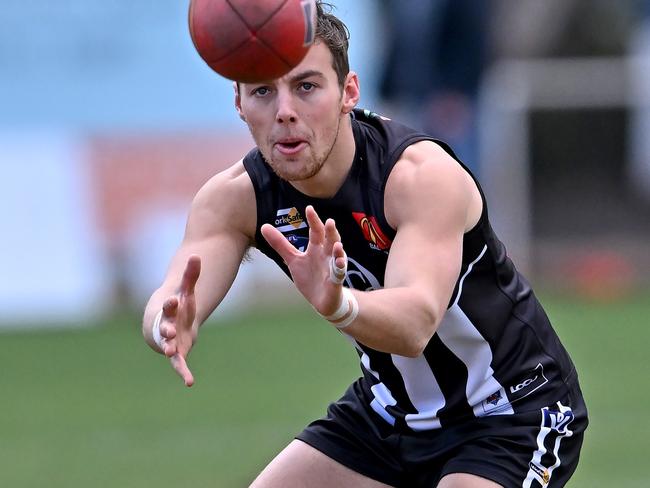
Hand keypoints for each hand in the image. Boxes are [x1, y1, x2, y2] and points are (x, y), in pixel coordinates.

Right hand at [157, 255, 200, 386]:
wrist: (170, 322)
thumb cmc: (180, 305)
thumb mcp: (187, 290)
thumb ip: (191, 275)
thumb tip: (197, 254)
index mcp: (169, 309)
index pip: (169, 305)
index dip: (171, 303)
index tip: (174, 300)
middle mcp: (166, 326)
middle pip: (165, 327)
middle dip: (166, 329)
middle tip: (168, 331)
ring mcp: (170, 340)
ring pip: (168, 346)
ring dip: (169, 348)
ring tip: (170, 352)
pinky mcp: (177, 353)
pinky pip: (179, 364)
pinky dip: (183, 372)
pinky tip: (189, 382)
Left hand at [261, 205, 346, 315]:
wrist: (321, 300)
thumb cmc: (309, 277)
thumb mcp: (292, 259)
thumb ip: (280, 244)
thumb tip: (264, 226)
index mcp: (316, 248)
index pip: (316, 231)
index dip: (313, 221)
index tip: (309, 208)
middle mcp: (327, 255)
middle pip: (330, 240)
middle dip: (330, 232)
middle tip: (329, 222)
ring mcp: (333, 268)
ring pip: (338, 256)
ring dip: (339, 250)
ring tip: (338, 245)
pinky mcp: (336, 281)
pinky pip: (339, 274)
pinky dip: (339, 268)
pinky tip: (338, 263)